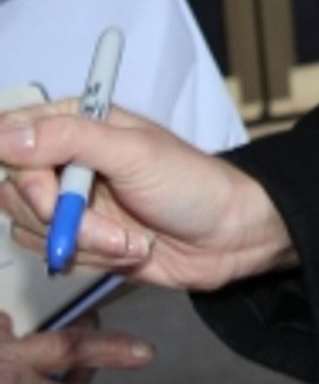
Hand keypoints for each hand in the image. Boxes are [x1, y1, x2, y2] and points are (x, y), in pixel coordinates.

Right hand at [0, 102, 294, 290]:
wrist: (230, 238)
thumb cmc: (195, 184)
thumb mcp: (134, 153)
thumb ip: (68, 139)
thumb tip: (5, 135)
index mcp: (77, 123)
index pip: (12, 138)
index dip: (21, 169)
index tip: (49, 194)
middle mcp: (67, 160)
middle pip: (15, 190)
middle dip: (63, 217)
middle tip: (108, 226)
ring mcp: (72, 201)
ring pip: (29, 228)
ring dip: (84, 243)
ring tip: (131, 239)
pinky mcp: (80, 237)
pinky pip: (51, 255)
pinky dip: (90, 260)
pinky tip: (129, 250)